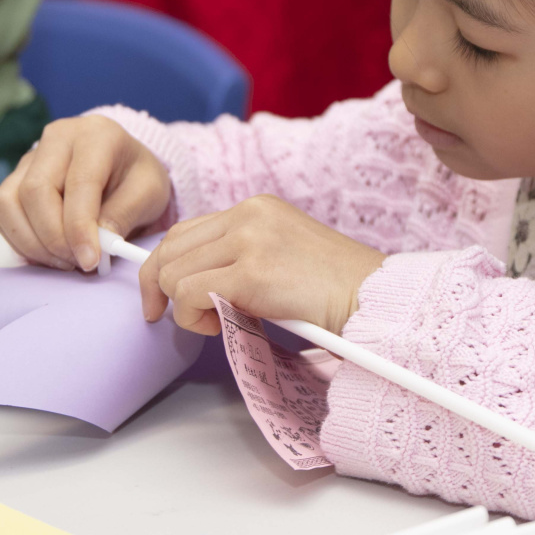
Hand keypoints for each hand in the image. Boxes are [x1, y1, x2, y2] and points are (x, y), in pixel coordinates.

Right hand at [0, 116, 170, 271]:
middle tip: (78, 262)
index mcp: (95, 135)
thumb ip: (124, 215)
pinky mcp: (14, 178)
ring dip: (32, 242)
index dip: (80, 227)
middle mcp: (56, 139)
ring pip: (8, 202)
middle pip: (35, 191)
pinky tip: (49, 253)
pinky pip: (3, 214)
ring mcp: (30, 157)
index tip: (90, 260)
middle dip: (54, 238)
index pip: (79, 183)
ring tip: (64, 261)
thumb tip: (97, 244)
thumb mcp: (149, 191)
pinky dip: (21, 241)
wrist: (122, 163)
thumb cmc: (135, 176)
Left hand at [140, 195, 385, 335]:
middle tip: (183, 319)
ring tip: (216, 322)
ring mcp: (249, 240)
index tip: (162, 296)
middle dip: (162, 289)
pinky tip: (220, 327)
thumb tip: (194, 283)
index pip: (186, 230)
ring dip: (183, 308)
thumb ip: (241, 255)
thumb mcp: (281, 254)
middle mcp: (249, 214)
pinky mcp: (251, 272)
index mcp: (257, 207)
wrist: (371, 299)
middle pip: (171, 248)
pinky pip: (190, 294)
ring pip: (174, 272)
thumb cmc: (333, 290)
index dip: (165, 266)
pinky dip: (192, 318)